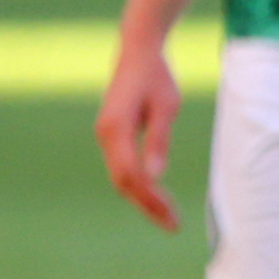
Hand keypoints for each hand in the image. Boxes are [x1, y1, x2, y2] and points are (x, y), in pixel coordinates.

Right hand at [95, 36, 184, 230]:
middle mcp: (105, 135)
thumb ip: (159, 140)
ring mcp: (106, 136)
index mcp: (115, 129)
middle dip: (148, 205)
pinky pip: (123, 167)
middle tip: (173, 225)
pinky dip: (139, 185)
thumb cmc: (157, 77)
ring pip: (121, 177)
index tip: (172, 217)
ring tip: (168, 217)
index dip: (150, 199)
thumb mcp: (167, 107)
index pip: (131, 175)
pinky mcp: (113, 135)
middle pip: (123, 182)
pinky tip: (157, 197)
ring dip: (144, 198)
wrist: (138, 52)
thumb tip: (155, 176)